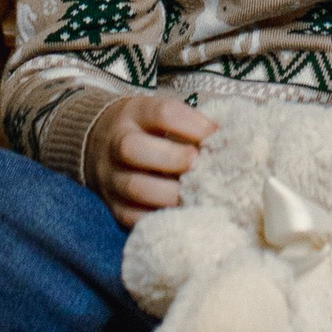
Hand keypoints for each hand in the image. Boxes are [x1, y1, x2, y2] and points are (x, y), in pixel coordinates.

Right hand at [86, 92, 217, 226]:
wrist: (98, 145)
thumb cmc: (146, 129)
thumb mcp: (160, 114)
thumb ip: (190, 124)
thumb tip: (233, 140)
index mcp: (134, 114)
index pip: (162, 113)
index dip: (193, 124)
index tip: (217, 134)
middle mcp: (116, 143)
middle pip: (133, 148)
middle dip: (173, 159)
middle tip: (200, 166)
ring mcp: (111, 177)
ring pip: (134, 187)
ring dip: (171, 193)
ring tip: (197, 195)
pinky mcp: (114, 207)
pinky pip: (133, 217)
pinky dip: (161, 218)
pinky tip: (183, 214)